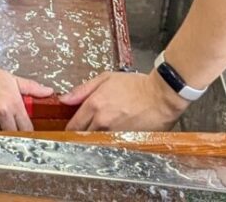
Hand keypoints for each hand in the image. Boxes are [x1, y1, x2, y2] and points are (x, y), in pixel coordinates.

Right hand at [0, 59, 52, 131]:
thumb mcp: (10, 79)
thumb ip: (31, 87)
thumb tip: (48, 92)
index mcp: (13, 102)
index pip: (26, 127)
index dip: (25, 131)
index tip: (23, 131)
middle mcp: (1, 112)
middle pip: (12, 134)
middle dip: (9, 131)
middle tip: (4, 126)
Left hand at [62, 70, 186, 131]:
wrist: (161, 96)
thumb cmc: (135, 85)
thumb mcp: (106, 78)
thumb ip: (83, 90)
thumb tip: (64, 99)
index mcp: (94, 105)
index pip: (73, 125)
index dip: (70, 128)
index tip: (71, 127)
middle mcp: (102, 122)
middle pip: (82, 136)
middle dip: (80, 135)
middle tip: (83, 131)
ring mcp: (115, 133)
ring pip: (96, 143)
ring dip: (94, 140)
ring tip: (100, 133)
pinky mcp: (126, 141)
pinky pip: (112, 146)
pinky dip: (109, 143)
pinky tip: (112, 137)